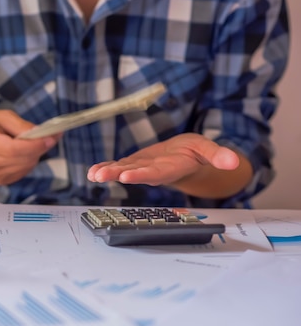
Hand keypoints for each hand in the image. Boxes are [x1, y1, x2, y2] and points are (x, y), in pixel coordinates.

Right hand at [0, 110, 59, 184]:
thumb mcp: (0, 116)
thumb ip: (20, 125)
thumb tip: (41, 134)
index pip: (11, 149)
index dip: (33, 145)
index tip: (50, 138)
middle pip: (20, 159)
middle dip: (39, 148)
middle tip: (51, 136)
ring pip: (24, 166)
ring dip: (34, 154)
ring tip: (31, 142)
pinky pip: (23, 172)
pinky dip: (29, 161)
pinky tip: (23, 153)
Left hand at [87, 133, 239, 187]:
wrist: (186, 156)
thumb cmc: (196, 152)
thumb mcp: (208, 149)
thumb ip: (218, 155)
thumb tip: (233, 160)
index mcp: (170, 169)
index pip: (155, 173)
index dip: (141, 174)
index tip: (127, 175)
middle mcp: (153, 171)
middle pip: (134, 173)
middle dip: (117, 174)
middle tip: (101, 176)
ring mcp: (141, 168)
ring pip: (123, 171)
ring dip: (107, 172)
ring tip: (93, 175)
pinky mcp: (134, 164)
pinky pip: (118, 166)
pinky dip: (105, 167)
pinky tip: (92, 172)